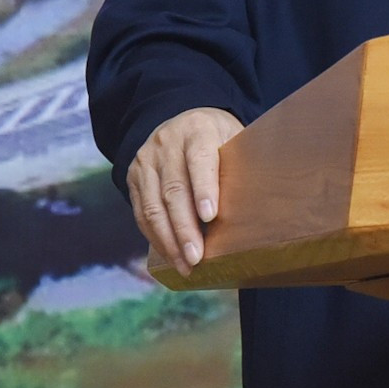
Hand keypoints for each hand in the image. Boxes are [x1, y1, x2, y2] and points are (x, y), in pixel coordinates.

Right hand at [126, 107, 243, 276]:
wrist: (182, 122)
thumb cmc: (219, 138)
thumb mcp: (234, 138)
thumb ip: (239, 165)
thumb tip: (255, 206)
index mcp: (198, 130)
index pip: (200, 160)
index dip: (204, 188)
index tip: (210, 216)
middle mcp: (167, 144)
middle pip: (174, 190)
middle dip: (184, 227)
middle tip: (196, 256)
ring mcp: (145, 162)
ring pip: (153, 206)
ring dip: (169, 240)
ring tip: (185, 265)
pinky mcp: (133, 179)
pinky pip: (142, 213)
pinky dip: (156, 237)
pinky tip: (170, 255)